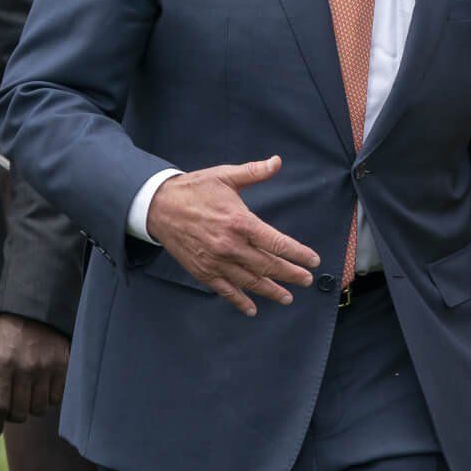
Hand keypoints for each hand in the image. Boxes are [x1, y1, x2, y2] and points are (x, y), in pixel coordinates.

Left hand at [0, 313, 70, 439]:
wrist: (36, 309)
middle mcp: (26, 368)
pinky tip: (41, 390)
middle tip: (9, 407)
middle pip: (20, 412)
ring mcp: (47, 368)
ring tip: (26, 397)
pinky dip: (47, 399)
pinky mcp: (64, 366)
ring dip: (31, 408)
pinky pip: (56, 398)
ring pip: (39, 408)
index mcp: (3, 364)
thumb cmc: (5, 331)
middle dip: (12, 416)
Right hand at [146, 157, 319, 315]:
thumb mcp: (225, 176)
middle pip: (268, 265)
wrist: (158, 206)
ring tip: (288, 297)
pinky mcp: (202, 271)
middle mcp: (230, 246)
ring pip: (250, 281)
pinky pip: (225, 290)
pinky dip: (239, 301)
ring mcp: (216, 262)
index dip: (298, 253)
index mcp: (240, 222)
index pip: (277, 243)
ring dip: (271, 291)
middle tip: (307, 280)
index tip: (313, 260)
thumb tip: (277, 161)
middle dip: (291, 274)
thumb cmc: (194, 189)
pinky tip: (252, 309)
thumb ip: (254, 172)